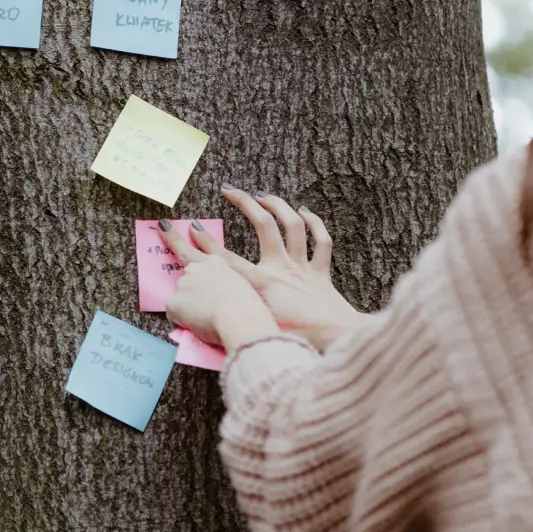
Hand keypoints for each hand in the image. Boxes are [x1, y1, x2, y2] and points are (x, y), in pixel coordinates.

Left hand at [161, 229, 280, 353]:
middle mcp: (199, 268)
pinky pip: (175, 315)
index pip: (207, 252)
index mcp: (220, 265)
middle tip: (164, 226)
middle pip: (185, 259)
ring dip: (188, 304)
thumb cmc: (251, 311)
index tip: (193, 227)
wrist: (241, 318)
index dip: (200, 239)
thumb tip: (226, 300)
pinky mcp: (174, 301)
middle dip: (173, 239)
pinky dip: (182, 321)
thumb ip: (232, 289)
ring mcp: (184, 283)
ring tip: (201, 317)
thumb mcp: (247, 291)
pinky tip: (195, 327)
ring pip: (182, 295)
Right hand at [169, 190, 369, 352]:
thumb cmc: (301, 342)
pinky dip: (315, 223)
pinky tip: (304, 212)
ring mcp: (303, 268)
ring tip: (262, 194)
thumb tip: (218, 316)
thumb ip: (240, 318)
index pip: (227, 260)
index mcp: (262, 286)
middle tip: (229, 190)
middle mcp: (282, 270)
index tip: (192, 228)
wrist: (339, 340)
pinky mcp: (321, 273)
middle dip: (244, 203)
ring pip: (293, 225)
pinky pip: (321, 241)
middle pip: (263, 226)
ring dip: (277, 205)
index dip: (206, 244)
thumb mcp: (262, 330)